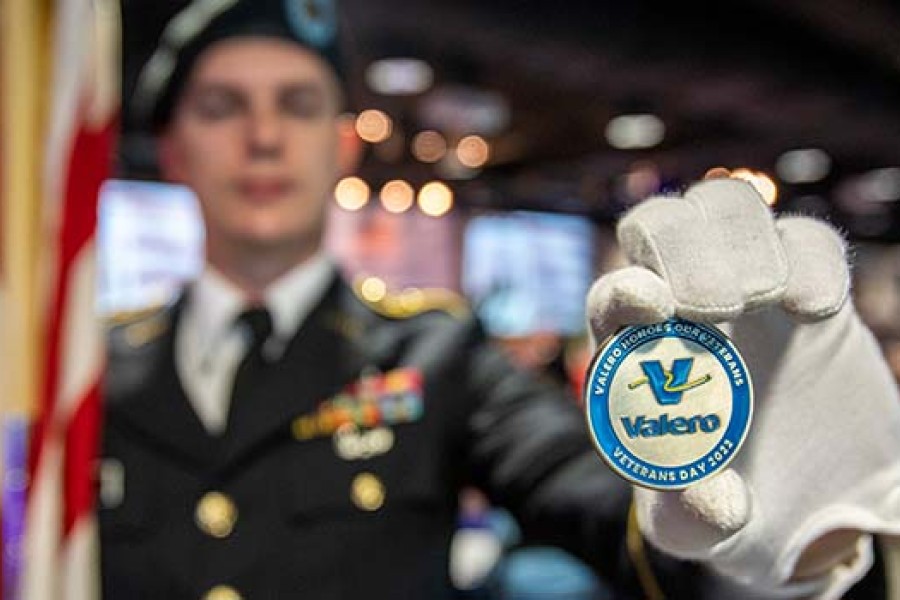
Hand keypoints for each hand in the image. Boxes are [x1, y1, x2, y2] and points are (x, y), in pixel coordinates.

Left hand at [586, 177, 899, 594]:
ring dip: (740, 239)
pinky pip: (805, 238)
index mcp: (633, 352)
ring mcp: (742, 284)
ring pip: (724, 207)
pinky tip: (814, 310)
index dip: (624, 289)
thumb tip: (718, 500)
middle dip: (683, 250)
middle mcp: (679, 302)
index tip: (656, 308)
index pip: (610, 296)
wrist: (805, 495)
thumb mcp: (699, 526)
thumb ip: (695, 517)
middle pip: (657, 226)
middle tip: (722, 306)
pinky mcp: (805, 283)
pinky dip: (810, 258)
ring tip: (767, 299)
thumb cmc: (725, 500)